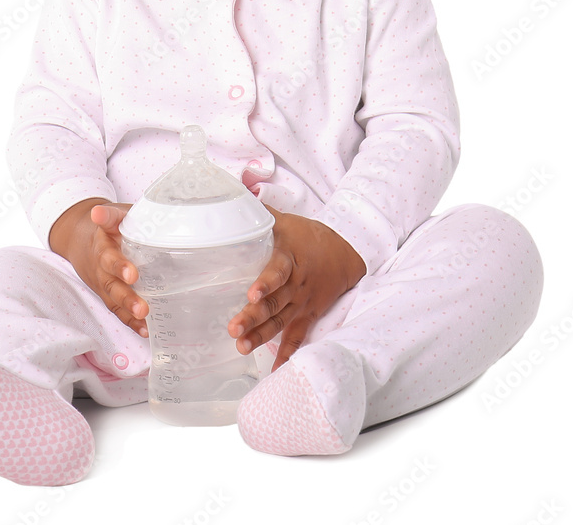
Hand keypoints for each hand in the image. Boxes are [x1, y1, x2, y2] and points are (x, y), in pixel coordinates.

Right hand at [48, 198, 148, 337]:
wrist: (84, 240)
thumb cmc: (111, 226)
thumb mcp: (113, 215)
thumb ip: (111, 215)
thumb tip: (98, 212)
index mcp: (103, 246)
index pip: (109, 257)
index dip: (119, 265)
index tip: (132, 273)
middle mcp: (101, 269)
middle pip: (112, 284)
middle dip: (126, 296)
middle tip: (142, 306)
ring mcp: (104, 284)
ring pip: (114, 300)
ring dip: (128, 311)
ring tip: (144, 318)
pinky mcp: (109, 295)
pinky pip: (118, 310)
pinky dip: (130, 322)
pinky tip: (145, 330)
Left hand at [227, 207, 366, 370]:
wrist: (345, 252)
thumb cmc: (307, 235)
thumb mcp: (284, 220)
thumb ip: (256, 214)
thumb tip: (227, 201)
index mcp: (290, 258)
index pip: (277, 270)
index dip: (266, 283)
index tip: (251, 294)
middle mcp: (296, 284)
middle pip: (274, 302)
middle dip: (254, 317)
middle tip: (233, 329)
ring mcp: (302, 302)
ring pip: (281, 321)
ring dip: (262, 336)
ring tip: (241, 347)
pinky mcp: (308, 315)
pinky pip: (297, 337)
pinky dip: (287, 355)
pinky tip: (274, 371)